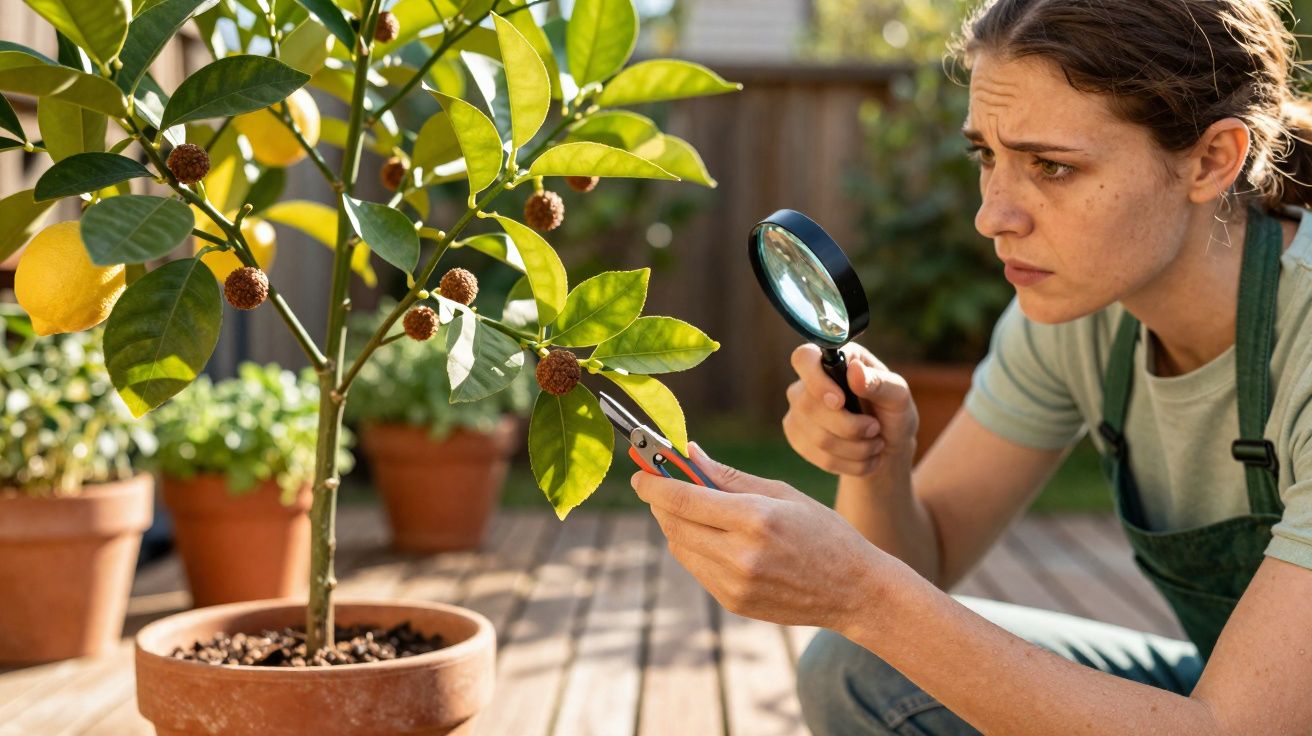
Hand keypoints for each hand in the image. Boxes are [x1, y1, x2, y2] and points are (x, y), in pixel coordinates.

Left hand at [631, 442, 888, 630]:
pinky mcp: (733, 603)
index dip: (653, 483)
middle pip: (673, 523)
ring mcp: (735, 583)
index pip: (683, 498)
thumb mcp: (780, 493)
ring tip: (691, 508)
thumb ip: (729, 476)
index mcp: (755, 518)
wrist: (854, 590)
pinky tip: (713, 536)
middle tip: (659, 483)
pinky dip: (694, 548)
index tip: (639, 471)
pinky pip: (696, 568)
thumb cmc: (822, 531)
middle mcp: (740, 554)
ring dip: (675, 524)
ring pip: (680, 547)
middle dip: (660, 501)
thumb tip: (688, 453)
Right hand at [783, 343, 918, 476]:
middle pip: (809, 406)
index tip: (839, 401)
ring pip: (816, 437)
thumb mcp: (899, 396)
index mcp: (834, 359)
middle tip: (875, 429)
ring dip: (855, 448)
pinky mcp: (797, 437)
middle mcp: (807, 381)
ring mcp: (798, 410)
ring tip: (875, 445)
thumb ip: (880, 382)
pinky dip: (848, 463)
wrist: (887, 446)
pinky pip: (817, 457)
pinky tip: (864, 458)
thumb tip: (854, 372)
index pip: (804, 358)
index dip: (815, 381)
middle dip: (849, 427)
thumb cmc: (893, 412)